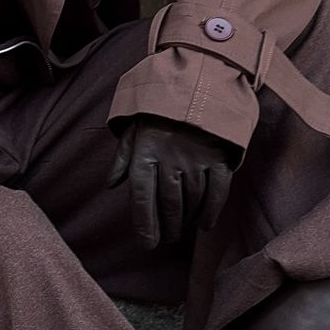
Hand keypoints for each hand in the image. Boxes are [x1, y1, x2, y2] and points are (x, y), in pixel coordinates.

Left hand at [106, 116, 239, 247]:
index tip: (147, 244)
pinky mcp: (218, 157)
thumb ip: (122, 158)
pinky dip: (212, 211)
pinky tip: (205, 224)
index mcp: (146, 153)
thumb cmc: (158, 113)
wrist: (194, 86)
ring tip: (182, 229)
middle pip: (169, 205)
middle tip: (167, 238)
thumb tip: (111, 184)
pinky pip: (217, 191)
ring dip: (187, 220)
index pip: (143, 198)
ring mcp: (196, 159)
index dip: (144, 225)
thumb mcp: (133, 130)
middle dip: (167, 227)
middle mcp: (170, 159)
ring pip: (192, 200)